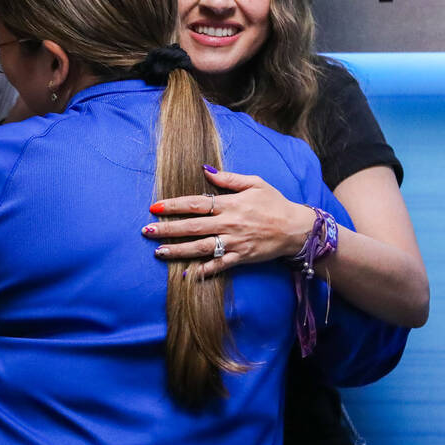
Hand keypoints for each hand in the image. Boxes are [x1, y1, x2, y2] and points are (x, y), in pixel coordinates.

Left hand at [142, 167, 313, 276]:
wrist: (296, 229)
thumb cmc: (274, 203)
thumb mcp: (255, 183)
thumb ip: (228, 179)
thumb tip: (204, 169)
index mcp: (230, 204)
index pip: (196, 204)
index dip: (174, 206)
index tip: (155, 207)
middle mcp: (229, 224)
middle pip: (193, 227)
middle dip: (168, 229)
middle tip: (147, 230)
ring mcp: (234, 243)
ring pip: (201, 248)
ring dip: (178, 250)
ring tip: (158, 251)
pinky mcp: (241, 258)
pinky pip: (218, 266)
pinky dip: (202, 272)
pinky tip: (184, 275)